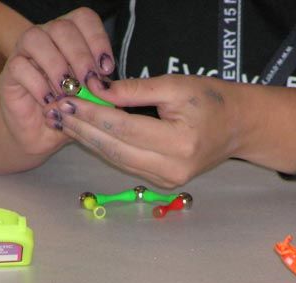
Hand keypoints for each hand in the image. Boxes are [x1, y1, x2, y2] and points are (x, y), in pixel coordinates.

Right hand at [0, 7, 115, 157]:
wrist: (42, 133)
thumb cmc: (71, 111)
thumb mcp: (93, 100)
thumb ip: (102, 89)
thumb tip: (112, 87)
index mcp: (72, 37)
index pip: (84, 19)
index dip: (98, 40)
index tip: (107, 69)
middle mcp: (48, 37)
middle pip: (62, 28)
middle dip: (81, 57)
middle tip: (90, 83)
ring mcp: (25, 51)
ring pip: (36, 39)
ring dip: (57, 66)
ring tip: (69, 92)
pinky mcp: (10, 71)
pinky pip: (20, 66)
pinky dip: (39, 85)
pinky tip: (52, 101)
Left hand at [46, 75, 243, 186]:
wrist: (238, 127)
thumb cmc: (212, 101)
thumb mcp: (176, 86)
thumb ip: (136, 90)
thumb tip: (98, 90)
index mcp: (180, 143)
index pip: (124, 128)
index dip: (92, 115)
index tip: (68, 100)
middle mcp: (172, 168)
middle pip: (115, 149)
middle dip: (83, 130)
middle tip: (57, 113)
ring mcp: (168, 180)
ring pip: (118, 160)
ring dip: (89, 141)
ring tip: (65, 122)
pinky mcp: (163, 182)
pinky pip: (127, 164)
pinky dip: (105, 148)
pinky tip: (88, 134)